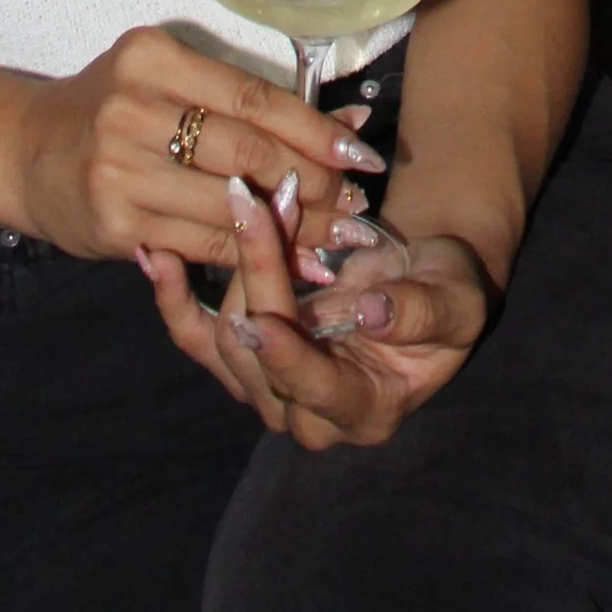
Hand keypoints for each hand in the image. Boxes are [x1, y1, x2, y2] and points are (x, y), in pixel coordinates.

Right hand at [1, 26, 383, 265]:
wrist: (23, 151)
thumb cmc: (113, 109)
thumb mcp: (166, 81)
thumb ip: (242, 102)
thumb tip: (346, 123)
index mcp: (152, 58)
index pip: (253, 97)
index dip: (315, 129)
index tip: (362, 154)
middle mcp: (132, 108)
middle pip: (247, 150)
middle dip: (312, 182)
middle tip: (357, 203)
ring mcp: (118, 170)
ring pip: (229, 204)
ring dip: (292, 228)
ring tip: (336, 238)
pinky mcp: (115, 225)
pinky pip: (200, 243)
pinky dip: (249, 257)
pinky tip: (285, 263)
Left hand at [143, 170, 491, 448]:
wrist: (422, 276)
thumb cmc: (447, 291)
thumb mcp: (455, 301)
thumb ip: (420, 312)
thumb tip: (372, 314)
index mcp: (364, 410)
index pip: (315, 392)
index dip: (287, 358)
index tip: (264, 320)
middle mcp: (307, 414)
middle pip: (260, 356)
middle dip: (261, 273)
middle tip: (267, 200)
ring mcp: (267, 386)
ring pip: (224, 338)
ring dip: (233, 264)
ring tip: (245, 198)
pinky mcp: (242, 354)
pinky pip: (195, 333)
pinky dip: (174, 296)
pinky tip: (156, 254)